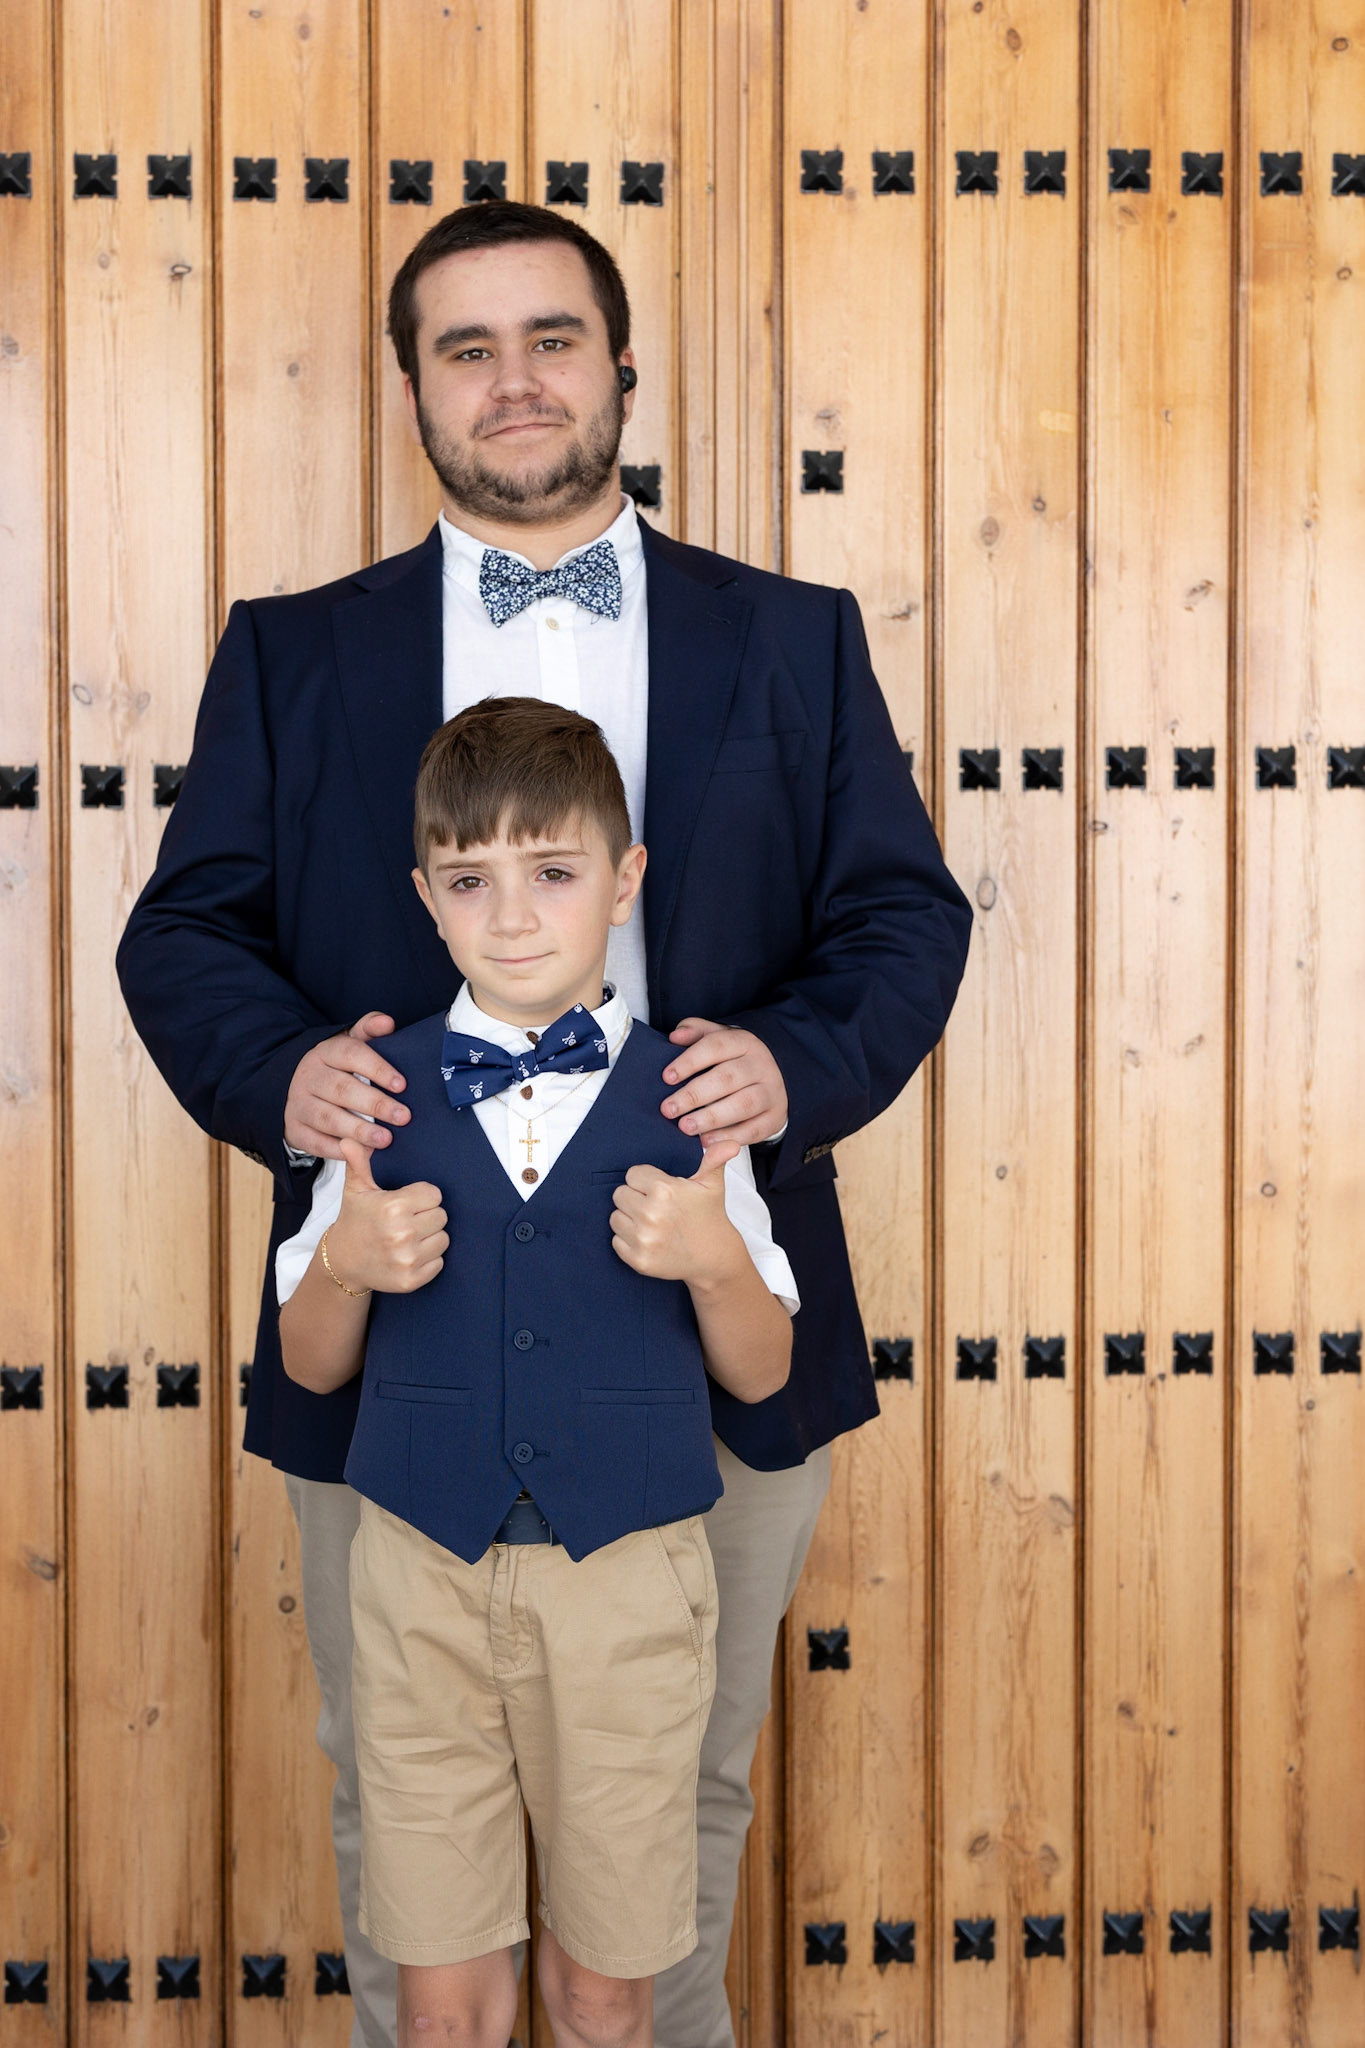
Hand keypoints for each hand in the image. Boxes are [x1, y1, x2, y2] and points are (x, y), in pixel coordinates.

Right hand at [285, 1012, 408, 1157]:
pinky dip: (339, 1150)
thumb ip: (369, 1030)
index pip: (351, 1054)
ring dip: (358, 1130)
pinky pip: (316, 1142)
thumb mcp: (349, 1044)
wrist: (294, 1088)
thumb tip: (387, 1022)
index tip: (402, 1085)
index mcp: (325, 1052)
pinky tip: (362, 1153)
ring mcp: (299, 1104)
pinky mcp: (295, 1129)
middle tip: (403, 1117)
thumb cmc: (336, 1067)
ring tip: (385, 1139)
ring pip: (328, 1118)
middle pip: (342, 1089)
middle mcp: (309, 1076)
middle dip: (375, 1104)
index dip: (377, 1069)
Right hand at [324, 1138, 447, 1293]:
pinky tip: (410, 1254)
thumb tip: (350, 1140)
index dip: (422, 1197)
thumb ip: (358, 1163)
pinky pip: (439, 1262)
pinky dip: (429, 1259)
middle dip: (427, 1217)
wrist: (342, 1262)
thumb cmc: (354, 1221)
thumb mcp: (356, 1190)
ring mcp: (408, 1259)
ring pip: (444, 1239)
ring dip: (430, 1237)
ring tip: (409, 1237)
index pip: (434, 1194)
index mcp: (393, 1207)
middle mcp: (402, 1233)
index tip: (407, 1203)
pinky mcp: (412, 1279)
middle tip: (407, 1221)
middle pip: (441, 1216)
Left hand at [610, 1142, 741, 1285]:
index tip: (658, 1190)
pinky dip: (628, 1241)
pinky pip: (616, 1241)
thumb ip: (714, 1158)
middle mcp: (650, 1214)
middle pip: (620, 1194)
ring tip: (651, 1222)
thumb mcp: (712, 1184)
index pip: (632, 1174)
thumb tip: (731, 1143)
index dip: (644, 1181)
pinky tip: (648, 1239)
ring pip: (615, 1218)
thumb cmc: (709, 1217)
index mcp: (664, 1190)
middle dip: (635, 1198)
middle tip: (655, 1207)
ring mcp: (643, 1239)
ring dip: (629, 1219)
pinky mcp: (638, 1259)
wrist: (714, 1258)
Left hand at [661, 1019, 787, 1145]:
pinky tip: (706, 1140)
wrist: (777, 1077)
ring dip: (711, 1117)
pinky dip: (728, 1136)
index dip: (690, 1061)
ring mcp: (771, 1092)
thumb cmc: (736, 1059)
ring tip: (685, 1127)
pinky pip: (753, 1129)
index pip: (716, 1045)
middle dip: (694, 1094)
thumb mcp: (719, 1038)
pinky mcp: (774, 1117)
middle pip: (727, 1078)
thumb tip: (675, 1036)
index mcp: (745, 1042)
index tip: (667, 1077)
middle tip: (668, 1109)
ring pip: (743, 1104)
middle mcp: (760, 1065)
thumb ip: (696, 1032)